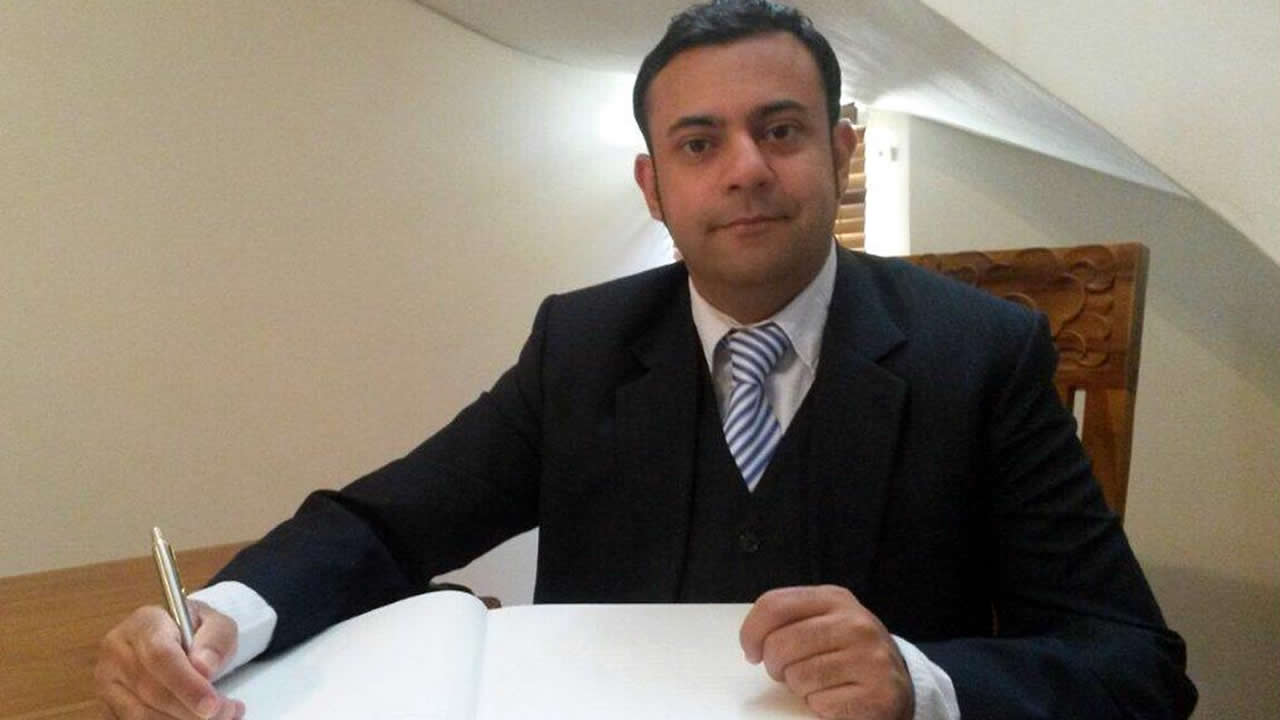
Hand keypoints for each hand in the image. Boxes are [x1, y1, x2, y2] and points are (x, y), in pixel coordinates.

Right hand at [96, 600, 243, 718]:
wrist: (178, 641)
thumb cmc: (196, 632)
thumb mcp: (218, 625)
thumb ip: (216, 640)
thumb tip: (204, 667)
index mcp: (143, 623)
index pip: (160, 656)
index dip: (187, 684)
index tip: (212, 704)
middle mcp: (117, 652)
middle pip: (152, 691)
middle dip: (192, 709)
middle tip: (226, 712)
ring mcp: (107, 683)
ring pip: (142, 715)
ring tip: (219, 718)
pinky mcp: (109, 707)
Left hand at [740, 585, 913, 719]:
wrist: (897, 683)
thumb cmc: (847, 651)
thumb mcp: (823, 621)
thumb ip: (790, 620)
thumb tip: (753, 643)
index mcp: (835, 599)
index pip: (775, 605)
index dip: (751, 631)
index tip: (751, 651)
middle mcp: (856, 624)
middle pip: (781, 644)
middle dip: (774, 665)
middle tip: (786, 672)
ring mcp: (869, 658)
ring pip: (798, 677)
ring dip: (799, 687)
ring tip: (818, 683)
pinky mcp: (876, 693)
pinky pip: (820, 702)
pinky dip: (819, 705)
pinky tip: (836, 698)